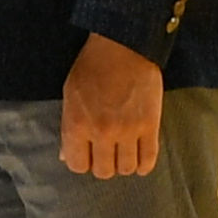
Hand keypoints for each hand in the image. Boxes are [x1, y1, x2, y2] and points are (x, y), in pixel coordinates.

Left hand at [60, 31, 165, 178]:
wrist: (124, 46)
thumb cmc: (93, 67)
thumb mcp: (70, 95)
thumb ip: (68, 127)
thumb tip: (66, 155)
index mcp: (77, 125)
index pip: (77, 165)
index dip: (82, 161)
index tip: (88, 154)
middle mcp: (101, 132)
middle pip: (103, 171)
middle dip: (104, 164)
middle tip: (107, 152)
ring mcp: (128, 130)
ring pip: (126, 169)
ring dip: (124, 164)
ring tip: (124, 152)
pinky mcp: (150, 125)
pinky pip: (148, 159)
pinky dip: (144, 165)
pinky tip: (140, 159)